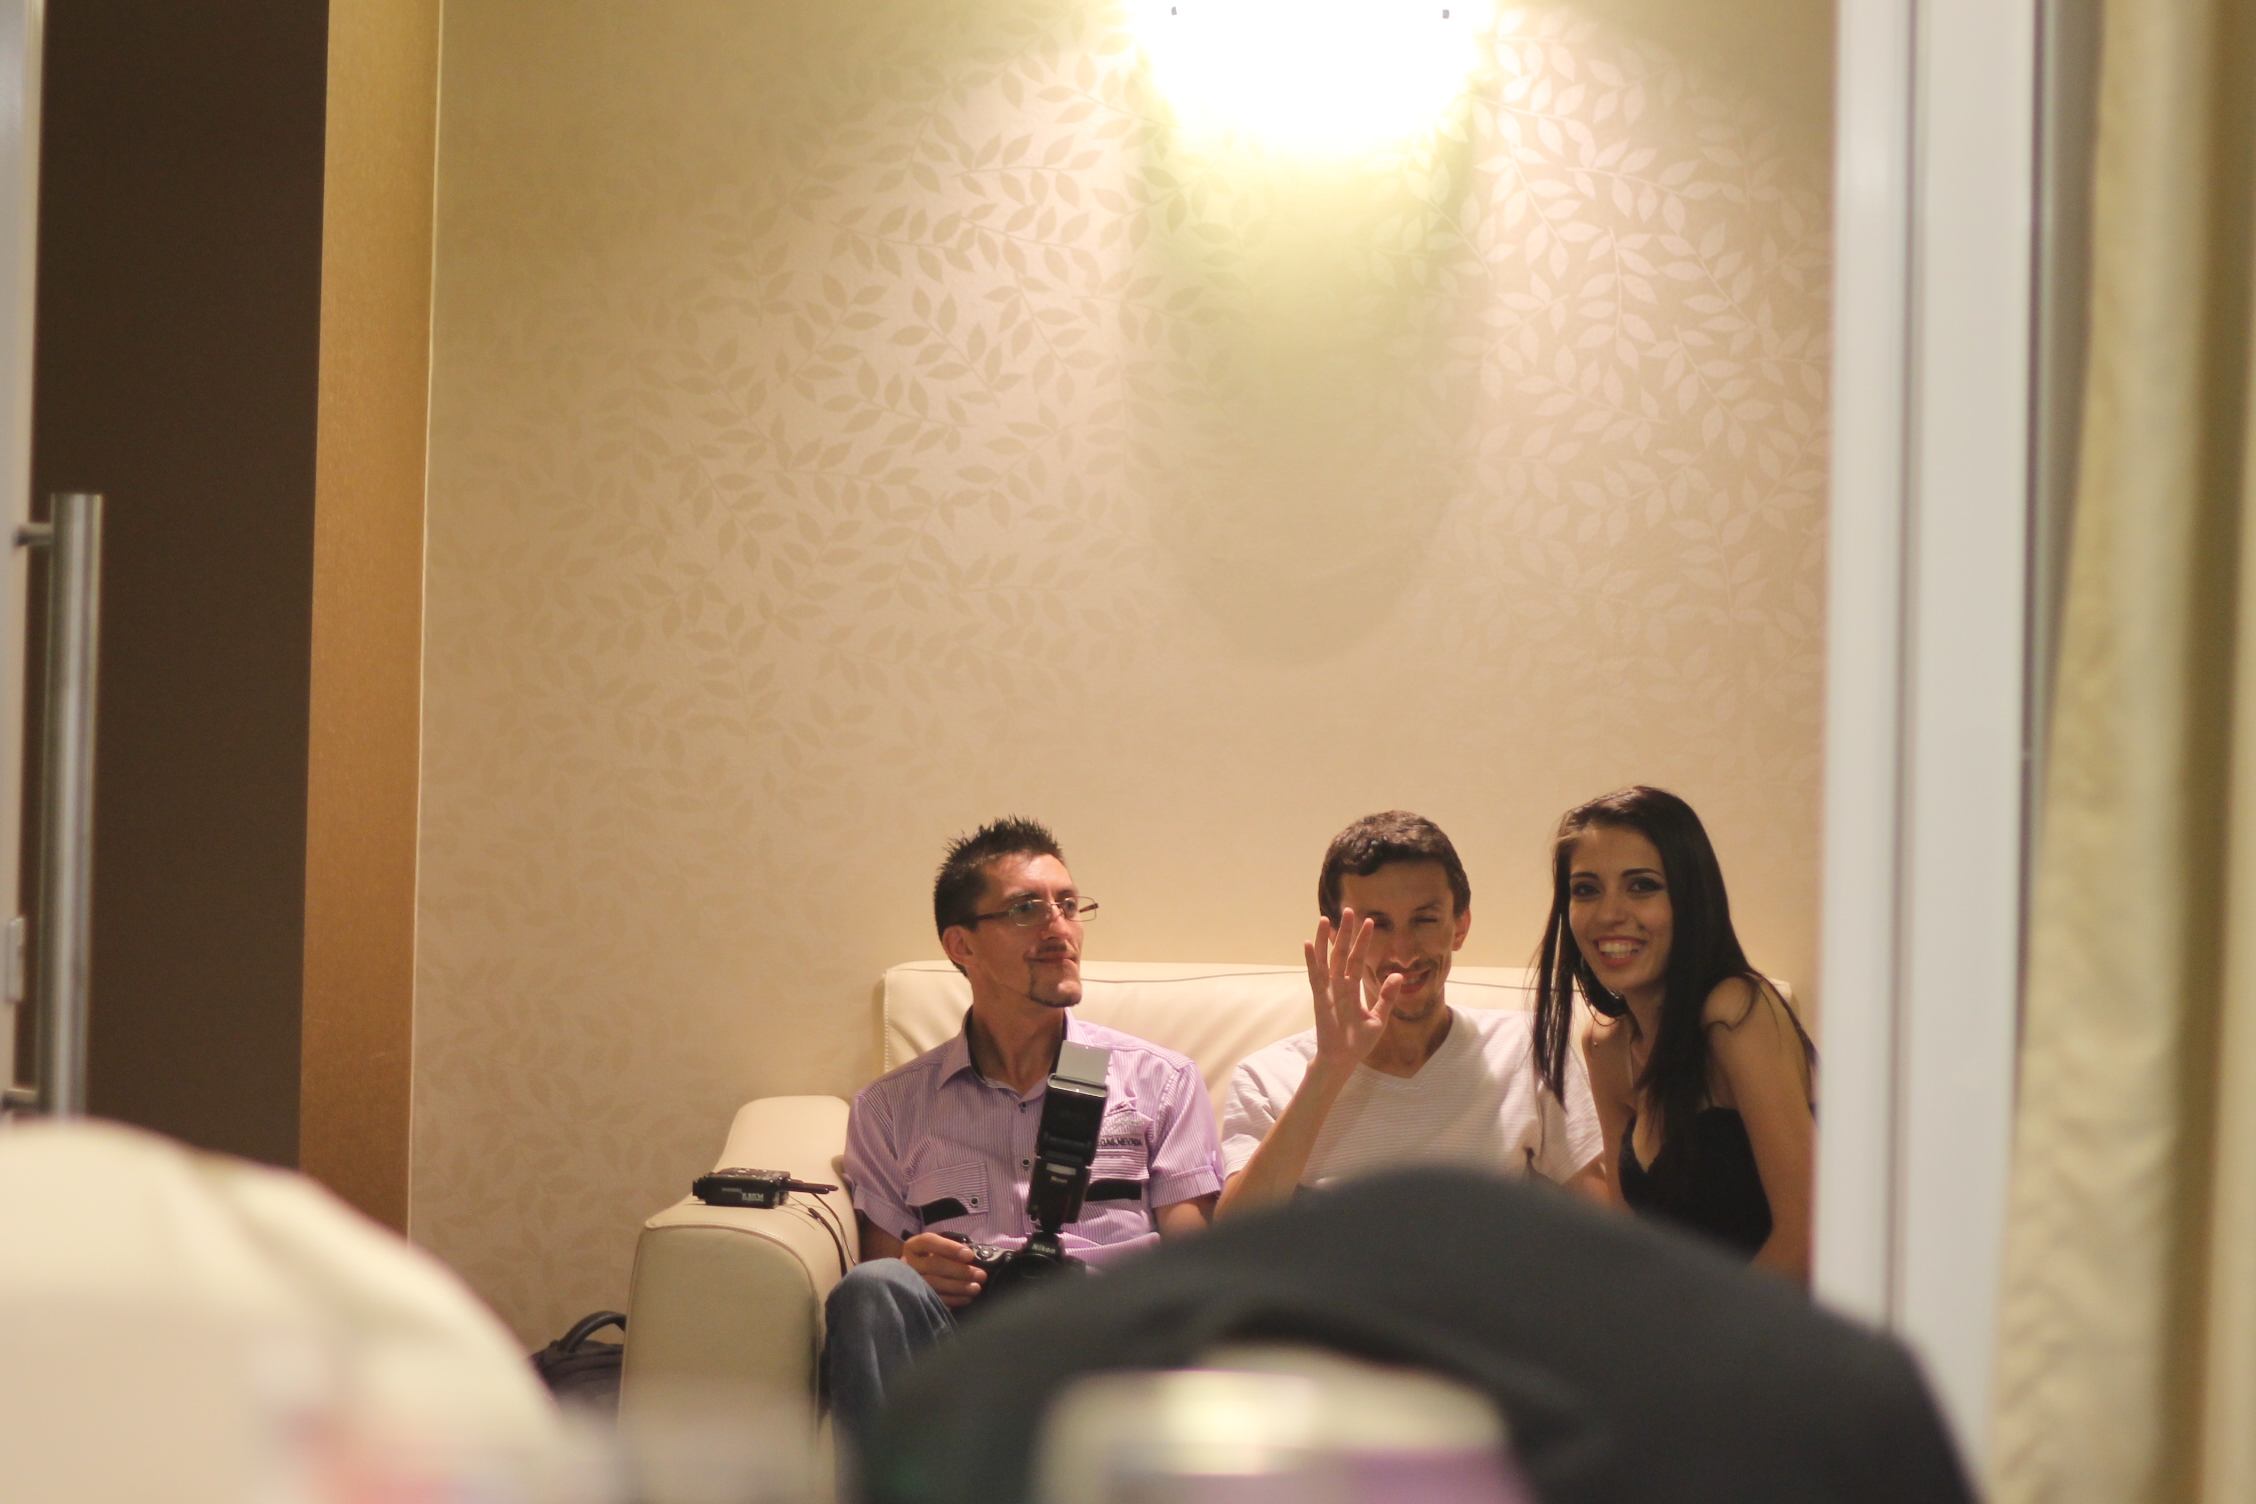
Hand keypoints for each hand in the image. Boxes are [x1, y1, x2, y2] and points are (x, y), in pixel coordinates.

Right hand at [901, 1231, 986, 1307]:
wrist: (917, 1278)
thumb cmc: (934, 1259)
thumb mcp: (940, 1251)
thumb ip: (953, 1252)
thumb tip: (975, 1260)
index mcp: (913, 1246)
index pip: (928, 1241)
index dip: (949, 1248)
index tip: (969, 1255)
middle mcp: (907, 1263)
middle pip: (933, 1265)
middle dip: (960, 1270)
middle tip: (980, 1275)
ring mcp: (909, 1282)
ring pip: (934, 1284)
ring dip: (959, 1286)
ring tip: (976, 1288)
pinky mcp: (915, 1298)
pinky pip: (935, 1299)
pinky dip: (953, 1299)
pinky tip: (967, 1298)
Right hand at [1305, 909, 1403, 1072]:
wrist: (1343, 1060)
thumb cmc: (1358, 1042)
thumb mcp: (1378, 1018)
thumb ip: (1386, 997)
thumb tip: (1398, 975)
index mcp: (1352, 989)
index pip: (1359, 959)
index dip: (1363, 941)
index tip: (1369, 922)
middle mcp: (1339, 986)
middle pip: (1342, 954)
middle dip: (1346, 933)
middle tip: (1349, 910)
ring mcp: (1328, 991)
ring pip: (1327, 960)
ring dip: (1326, 940)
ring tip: (1326, 919)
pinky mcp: (1320, 999)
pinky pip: (1315, 977)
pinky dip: (1311, 960)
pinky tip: (1308, 944)